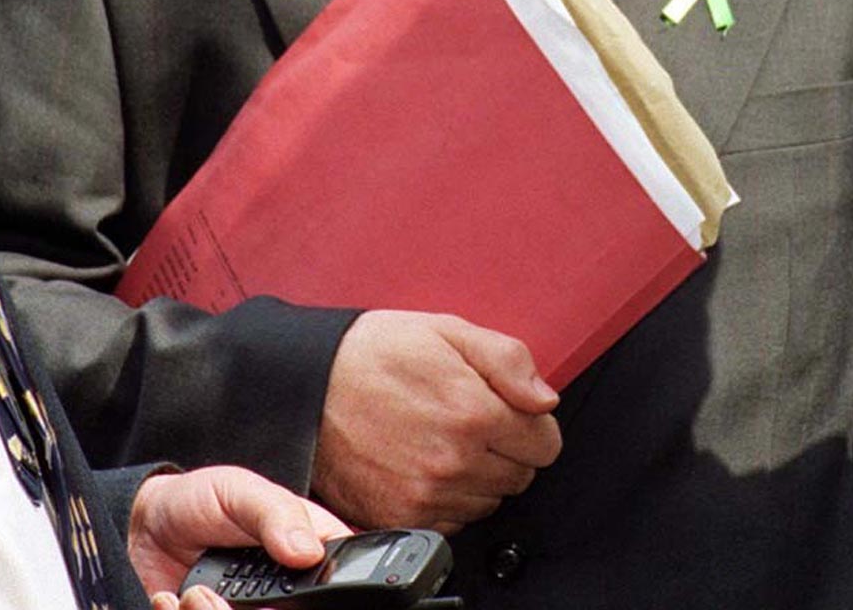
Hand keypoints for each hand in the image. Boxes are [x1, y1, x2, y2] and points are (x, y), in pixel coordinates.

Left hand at [132, 464, 347, 605]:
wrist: (142, 528)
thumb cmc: (201, 501)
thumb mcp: (240, 490)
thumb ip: (277, 513)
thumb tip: (308, 552)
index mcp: (311, 558)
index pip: (340, 586)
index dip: (320, 595)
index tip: (282, 590)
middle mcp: (288, 598)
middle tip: (213, 592)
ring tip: (193, 593)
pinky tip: (173, 600)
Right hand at [311, 309, 560, 532]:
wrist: (305, 384)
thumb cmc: (374, 353)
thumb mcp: (448, 330)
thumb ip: (509, 360)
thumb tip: (546, 399)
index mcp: (473, 411)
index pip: (546, 444)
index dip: (530, 424)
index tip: (506, 412)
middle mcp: (453, 461)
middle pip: (519, 477)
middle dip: (504, 449)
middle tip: (465, 419)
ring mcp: (425, 495)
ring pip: (487, 502)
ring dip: (475, 476)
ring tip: (437, 438)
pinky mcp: (399, 517)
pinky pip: (452, 522)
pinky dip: (445, 498)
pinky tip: (420, 464)